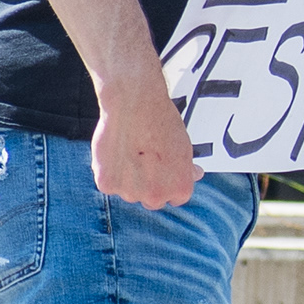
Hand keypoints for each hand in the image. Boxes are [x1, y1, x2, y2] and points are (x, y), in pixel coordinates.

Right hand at [93, 69, 203, 210]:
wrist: (134, 103)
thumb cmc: (161, 122)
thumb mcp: (184, 146)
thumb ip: (186, 167)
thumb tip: (196, 175)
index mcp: (180, 189)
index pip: (174, 198)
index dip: (167, 181)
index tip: (161, 168)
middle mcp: (156, 197)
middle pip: (151, 200)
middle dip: (148, 185)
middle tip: (144, 159)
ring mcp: (130, 193)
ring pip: (128, 192)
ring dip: (127, 179)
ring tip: (129, 150)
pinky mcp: (107, 184)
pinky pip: (108, 183)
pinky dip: (109, 171)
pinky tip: (115, 151)